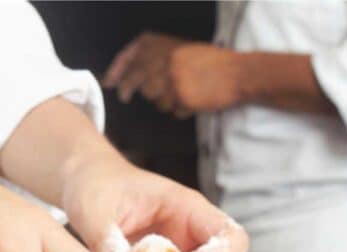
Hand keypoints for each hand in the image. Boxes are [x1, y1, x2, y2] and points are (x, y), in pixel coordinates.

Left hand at [104, 32, 241, 114]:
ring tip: (181, 94)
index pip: (133, 55)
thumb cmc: (213, 63)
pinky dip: (180, 110)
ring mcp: (173, 78)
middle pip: (137, 79)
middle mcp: (166, 59)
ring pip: (154, 98)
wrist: (238, 73)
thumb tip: (131, 77)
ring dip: (164, 101)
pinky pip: (172, 110)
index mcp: (166, 45)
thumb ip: (158, 59)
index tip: (108, 81)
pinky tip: (193, 102)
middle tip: (124, 97)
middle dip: (128, 89)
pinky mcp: (181, 95)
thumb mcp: (183, 51)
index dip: (118, 69)